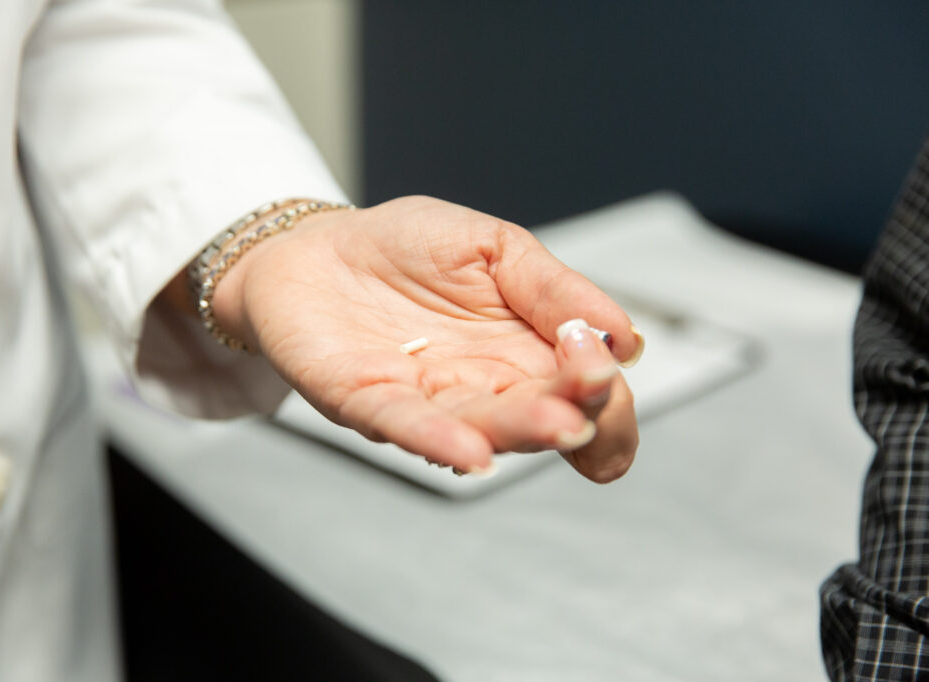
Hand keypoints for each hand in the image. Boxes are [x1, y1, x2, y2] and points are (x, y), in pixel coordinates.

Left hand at [213, 196, 641, 481]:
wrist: (319, 247)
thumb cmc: (406, 249)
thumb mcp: (494, 246)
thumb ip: (553, 288)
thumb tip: (623, 337)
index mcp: (524, 355)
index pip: (585, 394)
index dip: (604, 392)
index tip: (603, 360)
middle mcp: (483, 391)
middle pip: (541, 420)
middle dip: (572, 416)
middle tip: (589, 402)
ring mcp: (426, 402)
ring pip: (481, 428)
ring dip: (520, 433)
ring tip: (560, 429)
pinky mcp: (364, 400)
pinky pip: (404, 425)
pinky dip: (437, 441)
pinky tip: (471, 454)